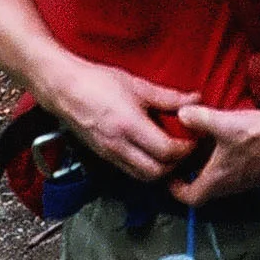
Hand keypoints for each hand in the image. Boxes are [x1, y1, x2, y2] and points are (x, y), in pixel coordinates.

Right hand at [45, 58, 200, 183]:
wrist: (65, 88)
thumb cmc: (98, 82)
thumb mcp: (136, 85)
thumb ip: (167, 97)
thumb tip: (193, 99)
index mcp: (130, 126)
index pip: (166, 152)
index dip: (185, 149)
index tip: (193, 138)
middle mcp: (119, 146)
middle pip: (156, 172)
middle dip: (176, 165)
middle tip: (185, 149)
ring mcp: (110, 154)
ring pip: (143, 177)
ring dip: (160, 170)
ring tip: (170, 152)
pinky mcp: (104, 157)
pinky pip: (130, 171)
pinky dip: (144, 168)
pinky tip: (150, 152)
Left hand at [170, 99, 259, 204]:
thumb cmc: (259, 135)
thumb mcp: (224, 123)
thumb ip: (199, 118)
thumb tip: (180, 114)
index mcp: (218, 180)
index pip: (190, 198)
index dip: (175, 190)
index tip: (168, 176)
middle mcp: (232, 186)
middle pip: (205, 191)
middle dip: (191, 177)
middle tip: (183, 159)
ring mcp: (248, 181)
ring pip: (221, 182)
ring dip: (209, 170)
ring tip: (202, 149)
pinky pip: (236, 173)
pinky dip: (226, 163)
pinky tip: (228, 143)